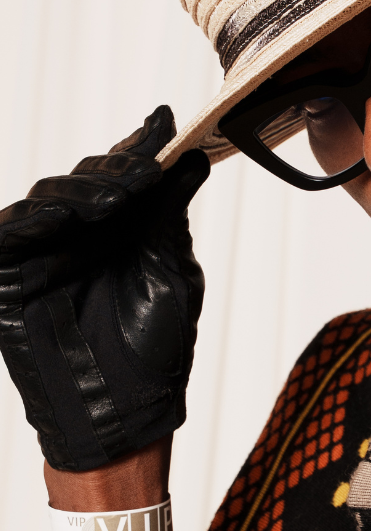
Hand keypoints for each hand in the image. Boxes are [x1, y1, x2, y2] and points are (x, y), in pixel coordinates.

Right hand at [0, 107, 208, 471]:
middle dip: (117, 169)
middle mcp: (79, 234)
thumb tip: (192, 159)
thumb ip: (169, 214)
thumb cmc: (154, 349)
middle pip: (86, 179)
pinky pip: (9, 234)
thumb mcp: (170, 269)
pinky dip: (32, 220)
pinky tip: (60, 215)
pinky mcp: (6, 274)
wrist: (122, 409)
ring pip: (49, 199)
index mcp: (123, 229)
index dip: (143, 147)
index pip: (126, 175)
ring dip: (82, 191)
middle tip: (146, 167)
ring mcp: (40, 251)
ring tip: (119, 195)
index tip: (167, 121)